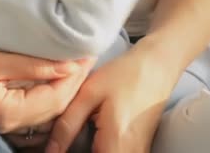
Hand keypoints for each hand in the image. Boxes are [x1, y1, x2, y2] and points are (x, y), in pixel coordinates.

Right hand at [0, 48, 93, 132]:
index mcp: (11, 111)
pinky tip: (53, 78)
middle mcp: (11, 123)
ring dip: (65, 88)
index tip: (89, 51)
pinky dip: (50, 95)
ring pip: (48, 110)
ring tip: (76, 64)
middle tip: (88, 55)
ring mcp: (5, 123)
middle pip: (57, 106)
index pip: (58, 96)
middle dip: (76, 81)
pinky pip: (35, 110)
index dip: (77, 75)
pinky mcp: (0, 116)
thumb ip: (29, 65)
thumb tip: (66, 65)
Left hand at [46, 44, 177, 152]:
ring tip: (77, 136)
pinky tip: (92, 138)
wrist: (157, 65)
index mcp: (116, 142)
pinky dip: (100, 150)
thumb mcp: (89, 94)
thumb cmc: (125, 74)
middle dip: (76, 152)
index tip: (55, 149)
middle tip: (63, 141)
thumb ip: (67, 125)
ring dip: (89, 150)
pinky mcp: (140, 150)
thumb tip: (51, 150)